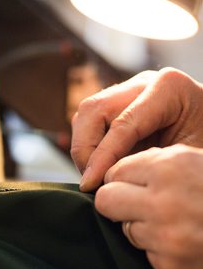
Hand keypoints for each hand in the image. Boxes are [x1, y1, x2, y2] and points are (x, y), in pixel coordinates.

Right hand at [71, 68, 202, 190]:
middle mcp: (144, 84)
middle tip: (91, 182)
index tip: (91, 185)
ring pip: (84, 115)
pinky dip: (89, 148)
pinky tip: (102, 168)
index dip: (101, 158)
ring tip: (97, 177)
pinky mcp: (118, 105)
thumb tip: (106, 184)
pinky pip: (89, 124)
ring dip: (84, 149)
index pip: (121, 124)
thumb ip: (146, 166)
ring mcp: (128, 91)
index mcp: (168, 88)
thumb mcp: (185, 160)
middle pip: (92, 110)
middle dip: (85, 150)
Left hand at [96, 145, 202, 268]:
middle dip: (117, 202)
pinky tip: (186, 246)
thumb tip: (119, 171)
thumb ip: (158, 163)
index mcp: (170, 168)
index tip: (130, 184)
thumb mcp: (197, 163)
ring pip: (126, 230)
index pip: (115, 171)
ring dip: (143, 229)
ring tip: (176, 226)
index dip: (122, 179)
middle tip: (136, 205)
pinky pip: (147, 257)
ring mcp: (166, 239)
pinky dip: (162, 254)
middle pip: (107, 200)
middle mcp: (163, 202)